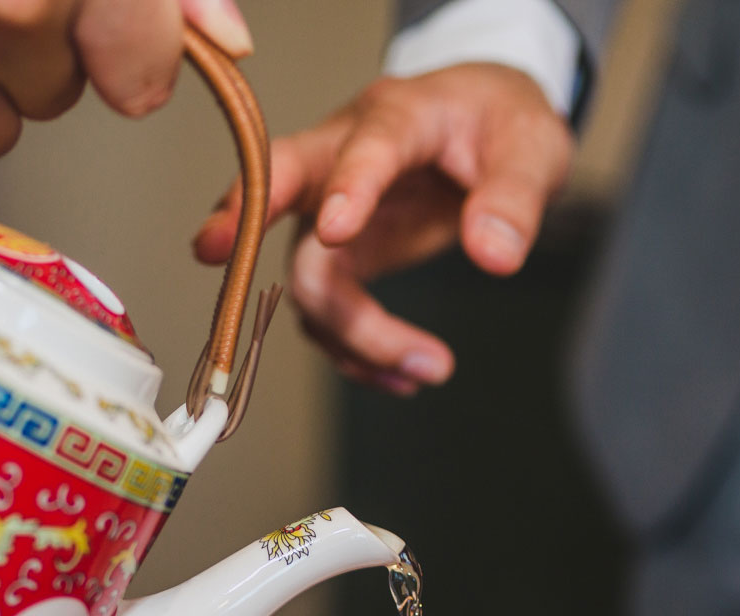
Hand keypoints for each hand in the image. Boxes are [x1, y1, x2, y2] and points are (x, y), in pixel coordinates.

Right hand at [194, 64, 571, 394]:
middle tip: (209, 251)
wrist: (484, 126)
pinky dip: (356, 352)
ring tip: (428, 368)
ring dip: (354, 335)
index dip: (346, 187)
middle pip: (278, 187)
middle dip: (239, 220)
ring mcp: (328, 210)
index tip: (335, 228)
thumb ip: (513, 196)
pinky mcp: (335, 254)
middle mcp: (342, 159)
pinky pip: (324, 311)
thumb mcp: (531, 147)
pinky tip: (403, 375)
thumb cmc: (499, 123)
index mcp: (395, 116)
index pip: (363, 147)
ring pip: (308, 278)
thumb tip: (494, 256)